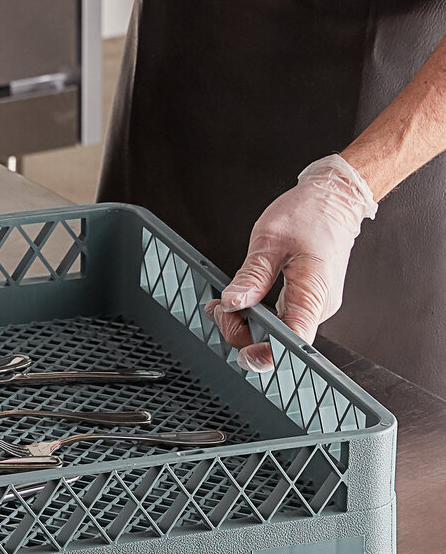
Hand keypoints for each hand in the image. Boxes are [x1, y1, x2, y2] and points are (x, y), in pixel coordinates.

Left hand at [206, 154, 377, 370]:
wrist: (335, 198)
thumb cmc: (310, 213)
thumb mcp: (269, 241)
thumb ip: (251, 276)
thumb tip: (232, 303)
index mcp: (313, 294)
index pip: (295, 342)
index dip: (268, 355)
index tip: (243, 353)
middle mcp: (317, 306)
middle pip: (278, 340)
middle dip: (241, 331)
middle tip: (218, 309)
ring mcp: (313, 304)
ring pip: (276, 330)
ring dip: (245, 322)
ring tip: (223, 303)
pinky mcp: (306, 299)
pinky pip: (280, 318)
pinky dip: (255, 314)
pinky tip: (239, 301)